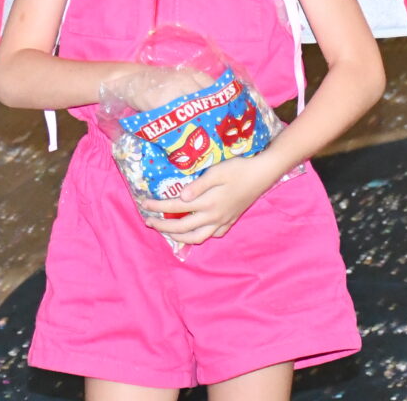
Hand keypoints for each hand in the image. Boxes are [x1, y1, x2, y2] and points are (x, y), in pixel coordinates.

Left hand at [138, 154, 277, 246]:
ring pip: (197, 238)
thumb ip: (198, 186)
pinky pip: (213, 235)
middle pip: (182, 228)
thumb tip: (180, 198)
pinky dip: (200, 237)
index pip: (176, 208)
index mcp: (207, 203)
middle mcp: (213, 217)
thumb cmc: (238, 169)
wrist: (262, 175)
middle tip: (148, 221)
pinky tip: (194, 232)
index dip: (158, 207)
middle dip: (162, 226)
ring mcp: (222, 221)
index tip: (144, 204)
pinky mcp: (230, 221)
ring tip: (167, 232)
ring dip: (179, 237)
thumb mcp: (217, 172)